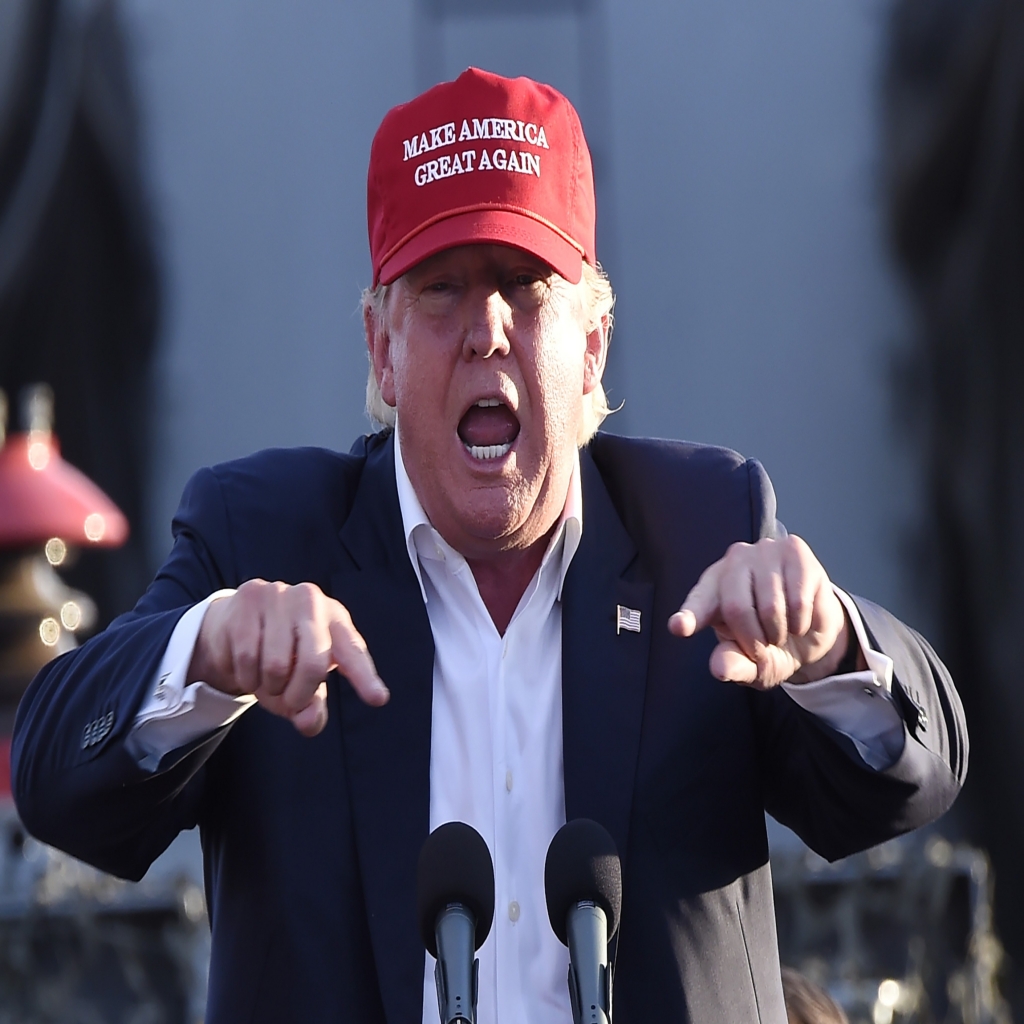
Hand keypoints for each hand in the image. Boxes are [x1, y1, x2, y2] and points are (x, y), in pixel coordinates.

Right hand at [186, 580, 388, 736]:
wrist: (234, 623)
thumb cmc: (280, 655)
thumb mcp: (302, 681)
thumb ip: (312, 706)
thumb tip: (308, 721)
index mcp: (336, 620)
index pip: (353, 652)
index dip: (365, 678)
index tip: (378, 699)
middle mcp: (313, 601)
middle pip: (313, 665)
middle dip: (298, 696)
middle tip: (289, 702)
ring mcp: (281, 594)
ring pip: (275, 666)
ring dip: (267, 688)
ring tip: (266, 679)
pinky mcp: (249, 596)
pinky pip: (246, 657)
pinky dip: (245, 677)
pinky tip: (247, 668)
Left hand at [667, 535, 850, 688]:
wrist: (812, 629)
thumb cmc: (772, 641)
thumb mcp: (752, 664)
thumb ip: (734, 666)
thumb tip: (720, 668)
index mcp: (711, 590)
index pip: (697, 603)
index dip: (688, 616)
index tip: (679, 627)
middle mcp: (733, 563)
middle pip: (736, 608)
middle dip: (755, 640)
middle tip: (765, 646)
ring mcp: (763, 552)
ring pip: (771, 606)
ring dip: (781, 631)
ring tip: (783, 630)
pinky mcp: (794, 551)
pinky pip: (798, 599)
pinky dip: (802, 621)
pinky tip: (800, 618)